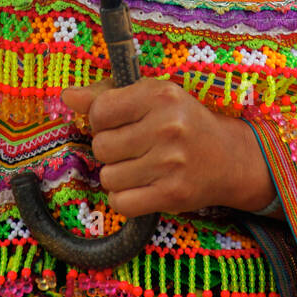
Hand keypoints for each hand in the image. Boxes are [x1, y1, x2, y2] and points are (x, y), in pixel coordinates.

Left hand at [61, 78, 278, 218]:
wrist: (229, 158)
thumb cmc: (182, 122)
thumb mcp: (150, 97)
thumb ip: (106, 96)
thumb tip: (67, 96)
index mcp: (159, 94)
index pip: (100, 111)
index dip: (101, 121)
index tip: (118, 124)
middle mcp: (167, 126)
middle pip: (101, 146)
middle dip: (110, 150)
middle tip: (133, 147)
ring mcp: (171, 162)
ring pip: (108, 177)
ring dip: (118, 176)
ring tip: (140, 167)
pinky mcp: (172, 193)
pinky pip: (122, 202)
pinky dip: (125, 199)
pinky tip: (141, 187)